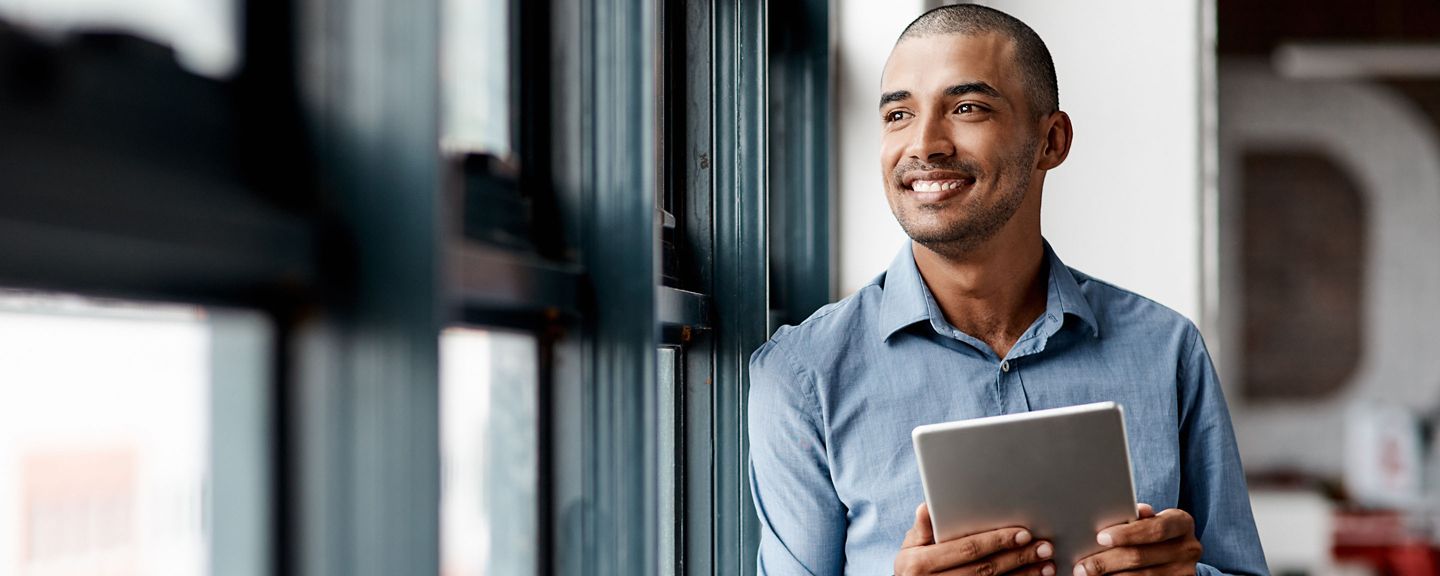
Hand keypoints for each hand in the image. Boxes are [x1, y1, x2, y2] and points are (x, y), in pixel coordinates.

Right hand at [895, 503, 1056, 575]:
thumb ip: (922, 528)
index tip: (1022, 533)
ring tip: (1046, 565)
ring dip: (1024, 575)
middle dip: (1018, 557)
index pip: (967, 549)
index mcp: (921, 564)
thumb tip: (927, 506)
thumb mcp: (910, 547)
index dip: (996, 540)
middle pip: (986, 569)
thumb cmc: (912, 568)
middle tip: (1043, 547)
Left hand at [1073, 504, 1202, 575]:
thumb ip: (1138, 518)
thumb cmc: (1153, 531)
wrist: (1175, 556)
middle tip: (1082, 566)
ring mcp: (1185, 571)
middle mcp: (1188, 548)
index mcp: (1181, 523)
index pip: (1155, 528)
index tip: (1100, 537)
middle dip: (1106, 561)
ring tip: (1086, 574)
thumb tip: (1132, 512)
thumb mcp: (1150, 520)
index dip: (1127, 534)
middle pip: (1141, 556)